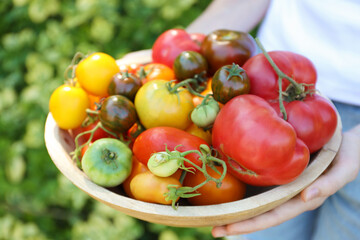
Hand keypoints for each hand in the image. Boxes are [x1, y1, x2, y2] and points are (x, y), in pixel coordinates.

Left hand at [212, 126, 359, 237]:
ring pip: (255, 200)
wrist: (345, 142)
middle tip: (212, 228)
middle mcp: (286, 196)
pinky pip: (257, 182)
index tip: (228, 229)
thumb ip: (327, 184)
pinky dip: (241, 188)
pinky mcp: (276, 173)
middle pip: (258, 213)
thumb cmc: (347, 155)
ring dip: (234, 208)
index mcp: (300, 199)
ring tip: (211, 213)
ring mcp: (280, 185)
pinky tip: (223, 186)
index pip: (271, 216)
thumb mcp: (343, 169)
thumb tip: (306, 199)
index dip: (250, 224)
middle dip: (235, 223)